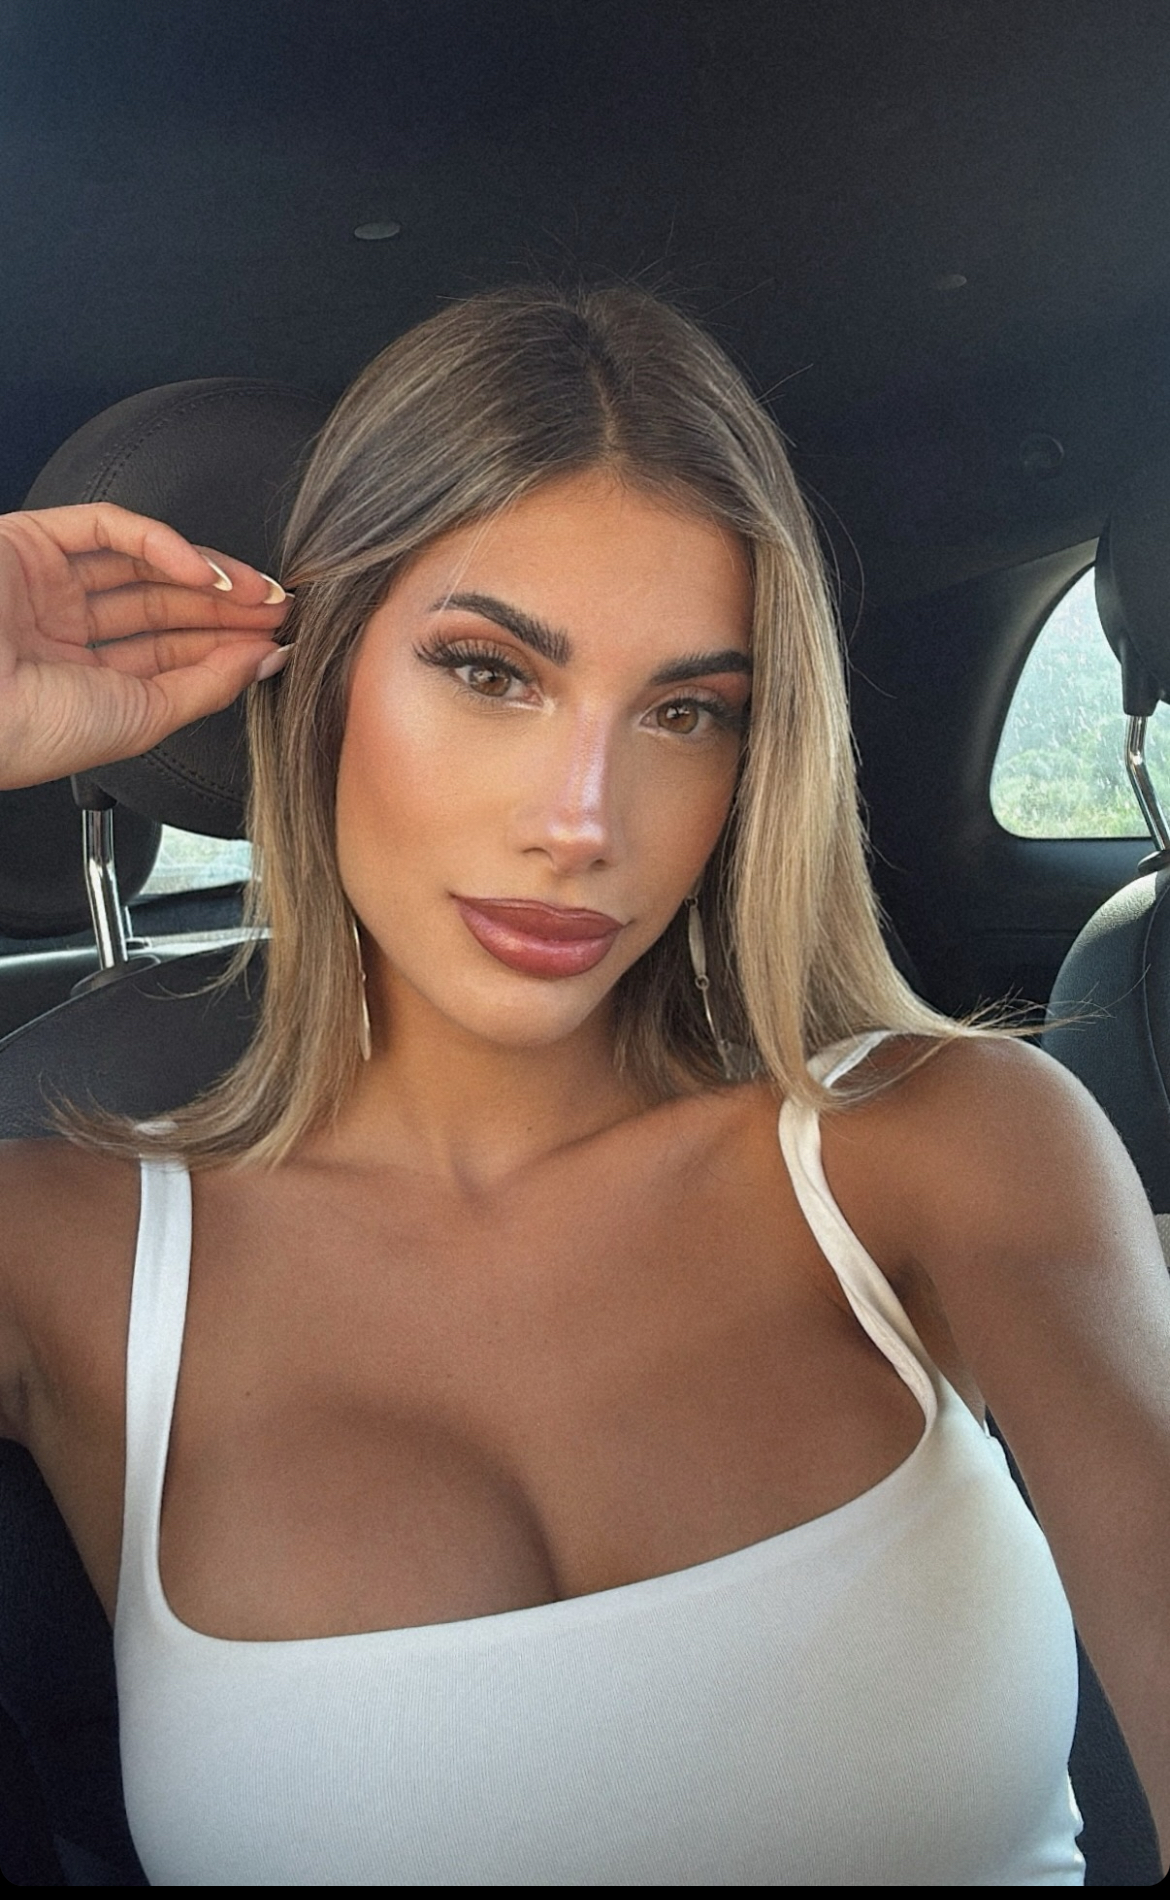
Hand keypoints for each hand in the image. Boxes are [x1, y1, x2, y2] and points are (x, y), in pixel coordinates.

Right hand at [0, 502, 291, 790]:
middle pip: (164, 606)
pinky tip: (207, 574)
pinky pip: (111, 528)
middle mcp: (63, 630)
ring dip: (208, 575)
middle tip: (281, 610)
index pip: (169, 652)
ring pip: (144, 564)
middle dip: (227, 608)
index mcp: (81, 682)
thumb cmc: (30, 732)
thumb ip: (206, 687)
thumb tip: (262, 661)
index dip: (225, 644)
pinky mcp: (32, 541)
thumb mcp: (142, 718)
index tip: (276, 642)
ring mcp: (48, 584)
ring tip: (260, 593)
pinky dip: (164, 544)